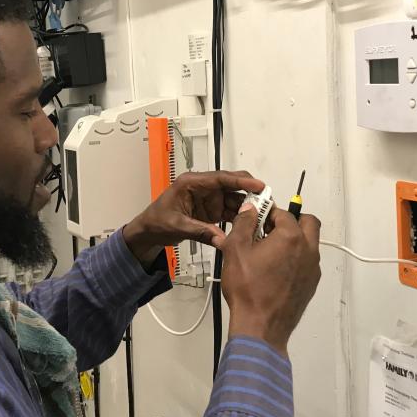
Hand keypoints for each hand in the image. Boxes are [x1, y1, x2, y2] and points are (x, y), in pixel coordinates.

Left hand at [123, 171, 264, 263]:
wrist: (149, 232)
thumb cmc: (156, 222)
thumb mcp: (177, 226)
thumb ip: (200, 231)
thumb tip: (221, 238)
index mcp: (191, 183)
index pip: (220, 178)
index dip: (241, 180)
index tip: (258, 184)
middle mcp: (203, 188)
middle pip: (231, 186)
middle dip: (249, 191)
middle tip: (267, 199)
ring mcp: (209, 199)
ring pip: (234, 199)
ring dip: (247, 207)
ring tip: (262, 214)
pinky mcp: (211, 211)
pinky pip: (230, 212)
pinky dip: (240, 217)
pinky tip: (250, 223)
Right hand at [216, 204, 321, 355]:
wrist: (260, 326)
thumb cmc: (249, 292)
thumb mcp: (235, 250)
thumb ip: (243, 224)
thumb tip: (248, 211)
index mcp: (291, 237)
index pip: (283, 213)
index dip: (267, 212)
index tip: (256, 217)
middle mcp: (307, 250)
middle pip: (308, 222)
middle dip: (291, 220)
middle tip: (270, 228)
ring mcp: (312, 269)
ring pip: (310, 243)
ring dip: (294, 239)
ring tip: (270, 249)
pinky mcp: (310, 284)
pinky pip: (307, 262)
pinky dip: (296, 258)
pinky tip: (275, 268)